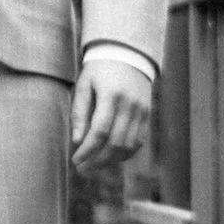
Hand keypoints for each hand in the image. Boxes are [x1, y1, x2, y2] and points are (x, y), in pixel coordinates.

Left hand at [71, 49, 153, 172]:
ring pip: (128, 146)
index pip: (100, 131)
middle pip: (115, 143)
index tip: (75, 160)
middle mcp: (130, 104)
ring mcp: (142, 110)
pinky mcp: (147, 115)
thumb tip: (77, 140)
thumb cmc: (99, 70)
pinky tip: (110, 157)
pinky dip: (124, 153)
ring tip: (94, 165)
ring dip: (110, 160)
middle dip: (97, 160)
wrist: (127, 55)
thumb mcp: (84, 85)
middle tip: (82, 168)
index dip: (87, 150)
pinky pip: (138, 141)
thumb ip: (79, 112)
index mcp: (111, 95)